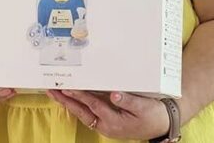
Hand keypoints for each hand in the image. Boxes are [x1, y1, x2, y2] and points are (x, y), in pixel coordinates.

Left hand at [47, 89, 170, 138]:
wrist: (162, 125)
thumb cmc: (154, 115)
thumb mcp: (144, 108)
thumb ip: (129, 101)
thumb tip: (114, 94)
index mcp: (114, 121)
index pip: (93, 105)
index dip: (80, 95)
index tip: (67, 87)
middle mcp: (106, 125)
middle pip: (81, 111)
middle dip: (65, 100)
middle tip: (51, 90)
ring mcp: (105, 125)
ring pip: (82, 113)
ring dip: (68, 102)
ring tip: (55, 92)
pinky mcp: (107, 122)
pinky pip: (88, 113)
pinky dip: (78, 105)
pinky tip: (71, 98)